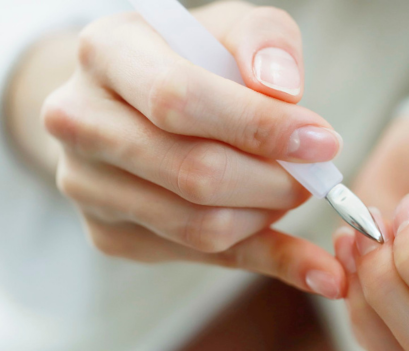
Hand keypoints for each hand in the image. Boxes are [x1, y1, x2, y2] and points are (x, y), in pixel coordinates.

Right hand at [42, 1, 344, 298]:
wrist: (134, 101)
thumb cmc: (191, 61)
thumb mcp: (231, 28)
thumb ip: (265, 42)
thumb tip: (283, 92)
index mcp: (106, 53)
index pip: (181, 101)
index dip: (260, 128)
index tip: (322, 143)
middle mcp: (80, 123)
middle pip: (194, 174)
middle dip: (275, 181)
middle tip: (315, 175)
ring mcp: (87, 187)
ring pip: (199, 227)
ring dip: (267, 216)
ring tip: (291, 191)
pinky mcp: (109, 235)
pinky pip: (201, 259)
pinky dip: (263, 258)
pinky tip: (304, 257)